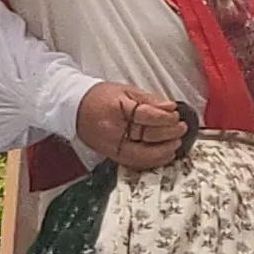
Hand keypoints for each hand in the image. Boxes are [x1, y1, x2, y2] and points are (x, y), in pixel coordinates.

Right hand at [74, 82, 189, 169]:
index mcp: (116, 110)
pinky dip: (152, 160)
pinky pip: (135, 162)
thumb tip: (170, 107)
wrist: (72, 107)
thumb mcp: (125, 90)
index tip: (176, 115)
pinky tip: (165, 155)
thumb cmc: (98, 97)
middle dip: (170, 133)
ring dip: (164, 151)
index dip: (166, 117)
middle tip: (181, 129)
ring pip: (143, 155)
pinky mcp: (111, 155)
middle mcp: (112, 131)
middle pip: (147, 136)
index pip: (147, 116)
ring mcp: (111, 145)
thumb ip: (150, 100)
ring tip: (176, 143)